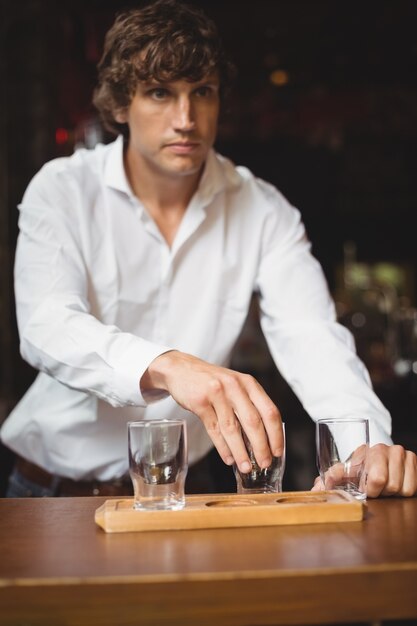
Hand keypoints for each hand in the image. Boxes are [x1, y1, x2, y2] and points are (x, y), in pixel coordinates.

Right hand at [141, 351, 283, 472]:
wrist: (181, 369)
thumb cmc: (213, 382)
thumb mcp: (236, 386)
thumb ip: (249, 405)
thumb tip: (264, 440)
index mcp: (249, 384)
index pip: (270, 411)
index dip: (275, 434)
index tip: (277, 451)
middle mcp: (235, 386)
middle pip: (253, 422)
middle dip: (260, 447)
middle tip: (264, 463)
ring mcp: (217, 393)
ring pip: (232, 428)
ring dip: (240, 451)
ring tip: (245, 467)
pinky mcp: (200, 402)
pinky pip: (214, 429)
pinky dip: (222, 447)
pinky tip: (228, 458)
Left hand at [312, 443, 416, 497]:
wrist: (377, 459)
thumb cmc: (359, 467)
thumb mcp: (344, 471)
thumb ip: (330, 479)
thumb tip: (317, 491)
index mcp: (372, 450)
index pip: (377, 478)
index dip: (370, 489)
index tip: (364, 488)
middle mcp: (391, 450)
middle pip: (391, 485)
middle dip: (380, 491)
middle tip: (373, 487)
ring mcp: (406, 456)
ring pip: (403, 489)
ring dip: (391, 492)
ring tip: (383, 485)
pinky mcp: (415, 464)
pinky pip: (412, 489)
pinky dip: (403, 492)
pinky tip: (394, 484)